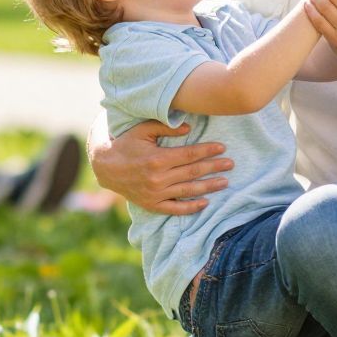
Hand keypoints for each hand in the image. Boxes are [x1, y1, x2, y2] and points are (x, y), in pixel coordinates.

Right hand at [89, 120, 229, 214]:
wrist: (105, 167)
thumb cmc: (126, 144)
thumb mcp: (142, 130)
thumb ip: (165, 127)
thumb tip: (189, 128)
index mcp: (157, 159)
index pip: (189, 155)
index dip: (207, 151)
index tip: (222, 148)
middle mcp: (158, 178)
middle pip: (193, 172)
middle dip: (214, 167)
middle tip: (231, 164)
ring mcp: (155, 194)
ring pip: (188, 191)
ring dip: (209, 187)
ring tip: (225, 182)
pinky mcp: (152, 204)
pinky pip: (175, 209)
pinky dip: (191, 208)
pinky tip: (205, 203)